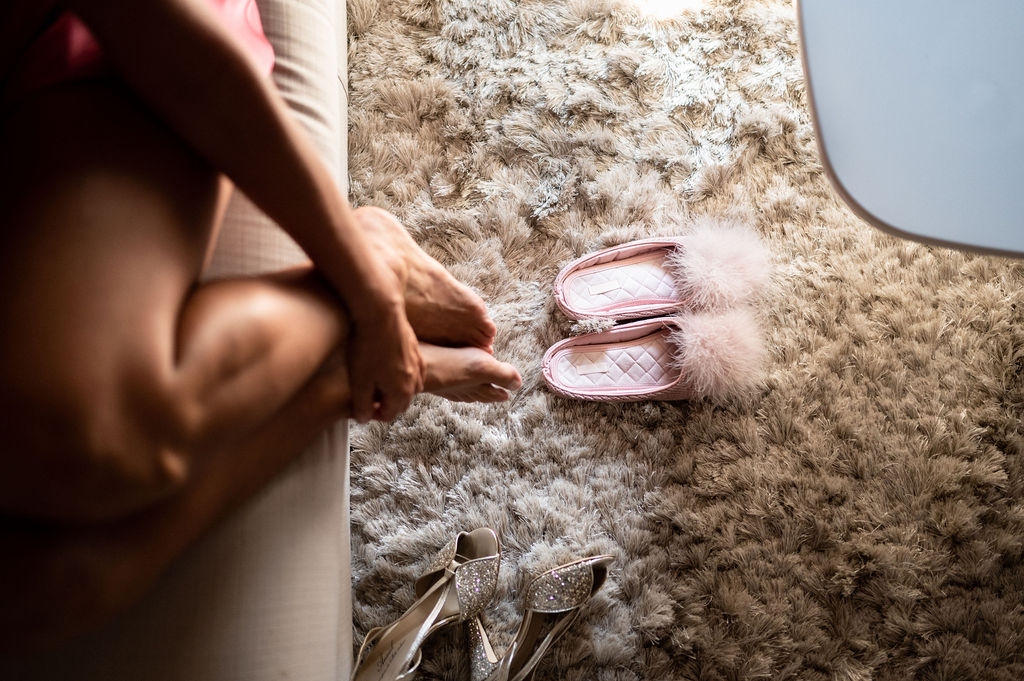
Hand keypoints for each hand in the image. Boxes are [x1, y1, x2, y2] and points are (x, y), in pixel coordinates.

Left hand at [346, 279, 423, 422]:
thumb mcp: (358, 382)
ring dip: (397, 389)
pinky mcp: (415, 348)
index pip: (390, 414)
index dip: (374, 415)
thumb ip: (361, 405)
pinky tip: (392, 365)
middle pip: (402, 402)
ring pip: (411, 386)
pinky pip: (414, 369)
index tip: (362, 408)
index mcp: (401, 392)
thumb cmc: (368, 348)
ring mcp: (418, 363)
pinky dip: (405, 374)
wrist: (380, 314)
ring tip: (380, 382)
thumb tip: (363, 418)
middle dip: (387, 404)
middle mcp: (414, 380)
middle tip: (370, 398)